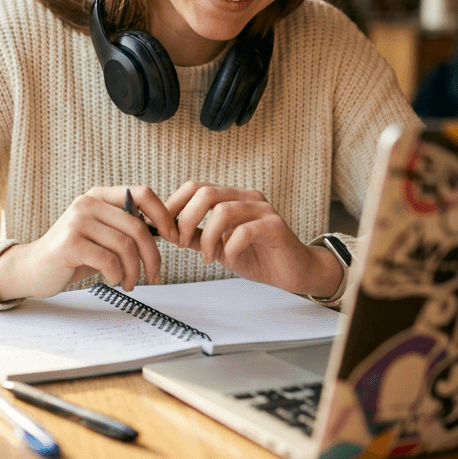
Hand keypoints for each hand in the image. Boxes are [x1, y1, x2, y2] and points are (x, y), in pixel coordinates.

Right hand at [0, 186, 178, 300]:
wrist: (33, 269)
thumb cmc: (73, 255)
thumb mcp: (102, 235)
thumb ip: (125, 228)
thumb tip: (166, 232)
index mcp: (99, 196)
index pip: (142, 194)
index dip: (164, 216)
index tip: (174, 239)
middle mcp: (88, 203)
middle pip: (137, 227)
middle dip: (153, 256)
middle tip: (155, 276)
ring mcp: (77, 221)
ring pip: (125, 246)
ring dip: (134, 270)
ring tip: (129, 283)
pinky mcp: (70, 242)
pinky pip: (108, 260)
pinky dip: (117, 275)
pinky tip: (113, 281)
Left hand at [163, 182, 341, 298]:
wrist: (293, 271)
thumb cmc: (257, 256)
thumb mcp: (219, 247)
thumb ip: (197, 238)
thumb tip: (168, 233)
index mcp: (231, 198)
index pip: (196, 187)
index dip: (175, 205)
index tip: (163, 229)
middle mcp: (246, 198)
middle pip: (206, 193)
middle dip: (187, 219)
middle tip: (181, 243)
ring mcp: (262, 210)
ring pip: (223, 210)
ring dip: (207, 237)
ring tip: (207, 257)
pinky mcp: (275, 226)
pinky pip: (245, 230)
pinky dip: (230, 246)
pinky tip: (229, 258)